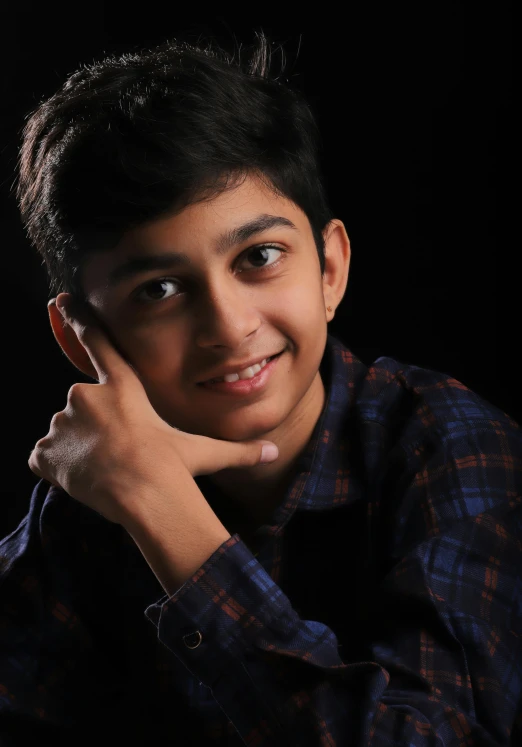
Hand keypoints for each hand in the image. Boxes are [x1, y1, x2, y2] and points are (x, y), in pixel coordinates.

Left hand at [28, 294, 278, 525]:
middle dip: (95, 427)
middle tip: (116, 454)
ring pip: (65, 433)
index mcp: (122, 389)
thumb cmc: (174, 470)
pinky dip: (57, 467)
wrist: (142, 498)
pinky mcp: (46, 450)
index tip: (62, 300)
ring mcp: (63, 422)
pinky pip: (44, 458)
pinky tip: (82, 479)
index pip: (98, 344)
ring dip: (77, 448)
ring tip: (103, 470)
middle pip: (84, 406)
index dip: (79, 320)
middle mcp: (87, 395)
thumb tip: (273, 449)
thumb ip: (237, 450)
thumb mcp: (204, 453)